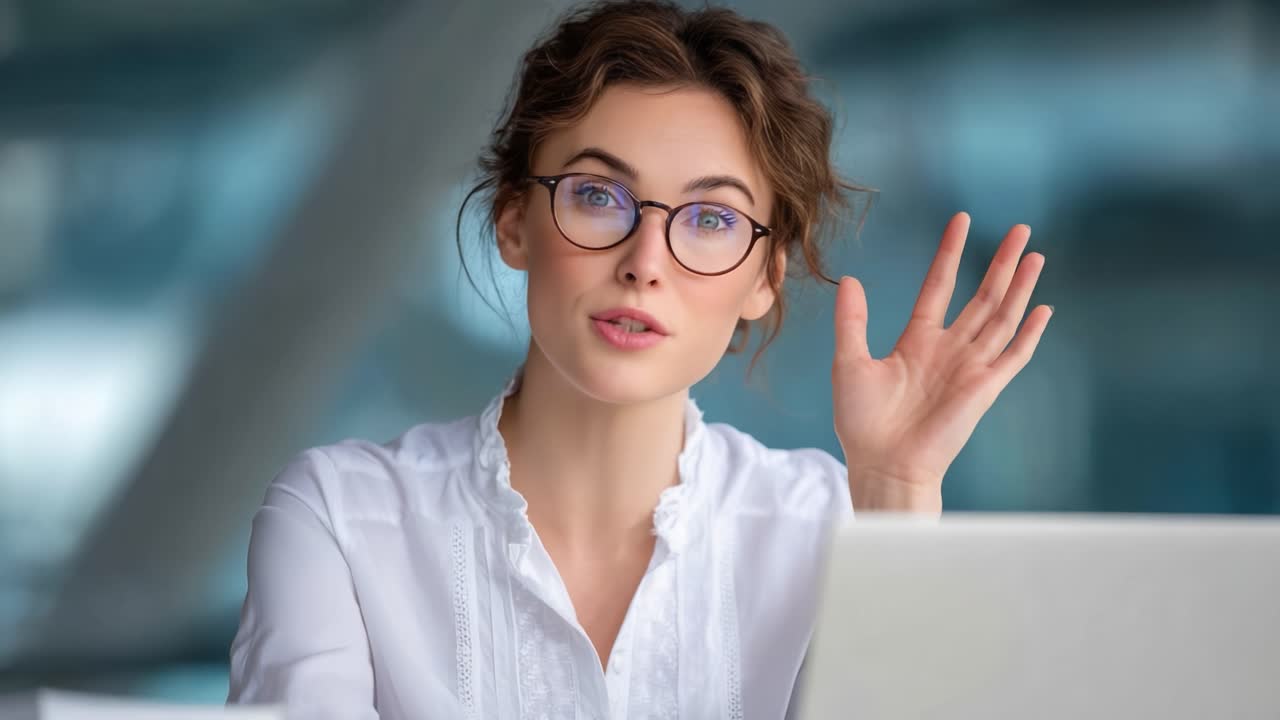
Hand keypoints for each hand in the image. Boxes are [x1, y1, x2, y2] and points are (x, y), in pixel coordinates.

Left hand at [833, 212, 1051, 511]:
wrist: (882, 464)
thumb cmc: (863, 422)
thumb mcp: (850, 362)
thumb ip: (853, 321)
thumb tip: (850, 280)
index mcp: (918, 341)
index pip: (940, 286)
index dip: (950, 254)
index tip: (962, 221)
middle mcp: (949, 349)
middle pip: (982, 296)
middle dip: (1000, 263)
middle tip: (1020, 229)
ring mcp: (970, 367)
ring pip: (1001, 317)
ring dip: (1019, 287)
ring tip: (1034, 255)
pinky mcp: (985, 388)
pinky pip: (1013, 356)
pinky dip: (1029, 334)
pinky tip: (1042, 309)